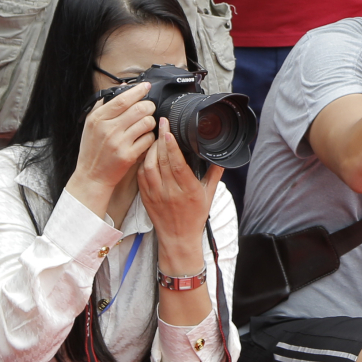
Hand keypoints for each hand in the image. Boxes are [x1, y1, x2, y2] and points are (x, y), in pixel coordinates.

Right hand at [66, 83, 159, 204]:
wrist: (92, 176)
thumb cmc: (92, 149)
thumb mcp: (91, 124)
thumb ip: (104, 104)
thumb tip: (123, 87)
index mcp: (98, 119)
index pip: (123, 99)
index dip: (138, 91)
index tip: (146, 87)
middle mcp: (108, 130)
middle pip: (139, 109)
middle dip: (149, 106)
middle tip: (148, 109)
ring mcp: (119, 143)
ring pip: (147, 123)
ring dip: (150, 122)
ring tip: (145, 125)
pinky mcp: (128, 156)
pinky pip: (148, 139)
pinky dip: (150, 137)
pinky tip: (144, 139)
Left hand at [135, 117, 219, 266]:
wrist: (178, 239)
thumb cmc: (195, 217)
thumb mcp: (209, 195)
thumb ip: (214, 174)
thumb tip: (220, 157)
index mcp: (188, 190)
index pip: (177, 164)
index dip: (171, 146)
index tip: (168, 130)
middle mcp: (170, 192)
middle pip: (162, 161)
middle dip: (160, 139)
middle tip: (161, 123)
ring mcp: (156, 195)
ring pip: (148, 166)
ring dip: (150, 149)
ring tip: (155, 137)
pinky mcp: (145, 197)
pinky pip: (141, 176)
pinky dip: (143, 162)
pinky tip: (147, 153)